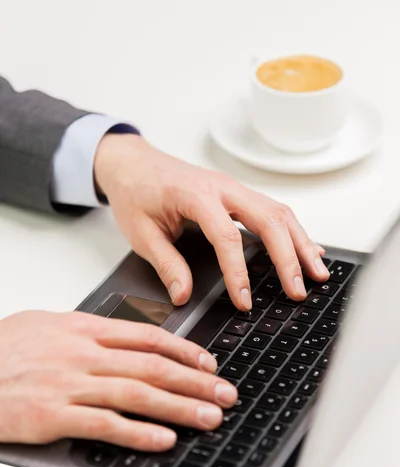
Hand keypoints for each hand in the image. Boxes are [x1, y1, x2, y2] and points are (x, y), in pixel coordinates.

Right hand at [0, 311, 236, 450]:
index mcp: (84, 330)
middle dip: (196, 381)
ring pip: (137, 394)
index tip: (209, 363)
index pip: (147, 337)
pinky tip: (163, 439)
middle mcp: (83, 354)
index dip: (185, 350)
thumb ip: (88, 331)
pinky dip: (138, 432)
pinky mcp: (52, 415)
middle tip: (225, 393)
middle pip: (152, 366)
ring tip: (209, 417)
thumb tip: (125, 338)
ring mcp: (69, 384)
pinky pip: (104, 424)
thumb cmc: (4, 351)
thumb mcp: (48, 325)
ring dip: (179, 407)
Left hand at [94, 134, 329, 309]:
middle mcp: (223, 188)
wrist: (132, 163)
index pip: (227, 237)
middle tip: (299, 290)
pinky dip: (292, 232)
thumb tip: (183, 295)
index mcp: (196, 195)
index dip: (239, 274)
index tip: (244, 301)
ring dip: (301, 243)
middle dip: (289, 258)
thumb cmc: (136, 192)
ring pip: (278, 213)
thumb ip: (166, 264)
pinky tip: (307, 249)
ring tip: (317, 272)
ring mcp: (234, 189)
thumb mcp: (141, 233)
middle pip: (269, 220)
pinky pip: (273, 211)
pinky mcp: (237, 195)